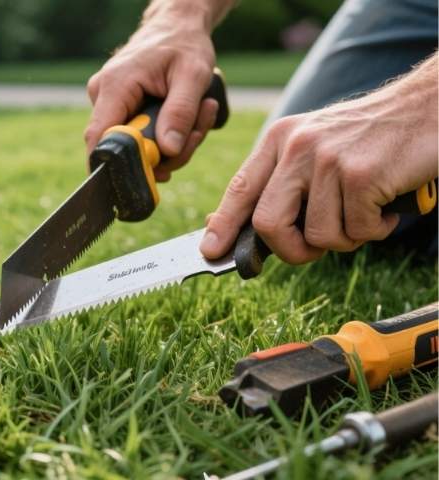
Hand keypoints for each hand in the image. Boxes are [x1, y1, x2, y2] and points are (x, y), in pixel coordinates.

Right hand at [84, 2, 223, 181]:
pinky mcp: (119, 109)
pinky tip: (184, 119)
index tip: (141, 180)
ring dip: (171, 145)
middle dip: (164, 153)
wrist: (176, 27)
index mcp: (115, 86)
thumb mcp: (193, 74)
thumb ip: (181, 112)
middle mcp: (103, 95)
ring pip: (135, 146)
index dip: (112, 165)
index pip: (100, 137)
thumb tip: (168, 151)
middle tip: (196, 134)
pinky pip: (139, 137)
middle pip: (123, 148)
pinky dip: (165, 137)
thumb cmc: (184, 44)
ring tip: (200, 115)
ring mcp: (109, 103)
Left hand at [200, 55, 438, 262]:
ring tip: (363, 214)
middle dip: (290, 251)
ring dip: (345, 239)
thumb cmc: (369, 139)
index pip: (240, 189)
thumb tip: (245, 226)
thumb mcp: (314, 146)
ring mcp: (328, 160)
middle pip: (268, 223)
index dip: (223, 225)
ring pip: (318, 236)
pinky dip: (374, 230)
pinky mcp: (361, 175)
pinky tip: (385, 207)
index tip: (211, 250)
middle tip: (312, 251)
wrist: (426, 107)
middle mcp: (297, 147)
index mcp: (280, 139)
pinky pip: (356, 231)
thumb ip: (283, 181)